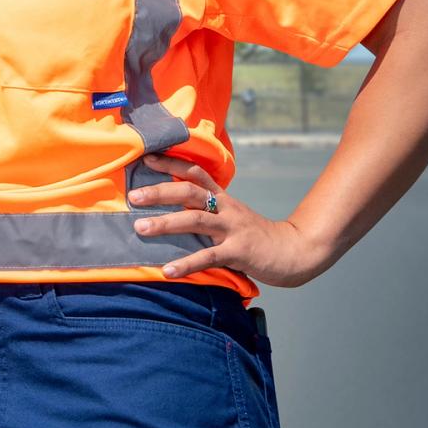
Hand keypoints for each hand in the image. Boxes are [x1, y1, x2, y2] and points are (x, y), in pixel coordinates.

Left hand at [129, 152, 325, 287]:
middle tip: (133, 196)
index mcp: (222, 197)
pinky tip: (167, 270)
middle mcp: (225, 208)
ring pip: (195, 220)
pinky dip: (186, 263)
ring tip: (139, 229)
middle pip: (189, 192)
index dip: (170, 164)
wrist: (294, 251)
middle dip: (159, 192)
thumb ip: (206, 210)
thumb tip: (171, 209)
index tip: (146, 158)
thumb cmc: (255, 236)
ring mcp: (232, 228)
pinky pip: (208, 257)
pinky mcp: (239, 251)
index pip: (194, 173)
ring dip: (165, 224)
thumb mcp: (230, 216)